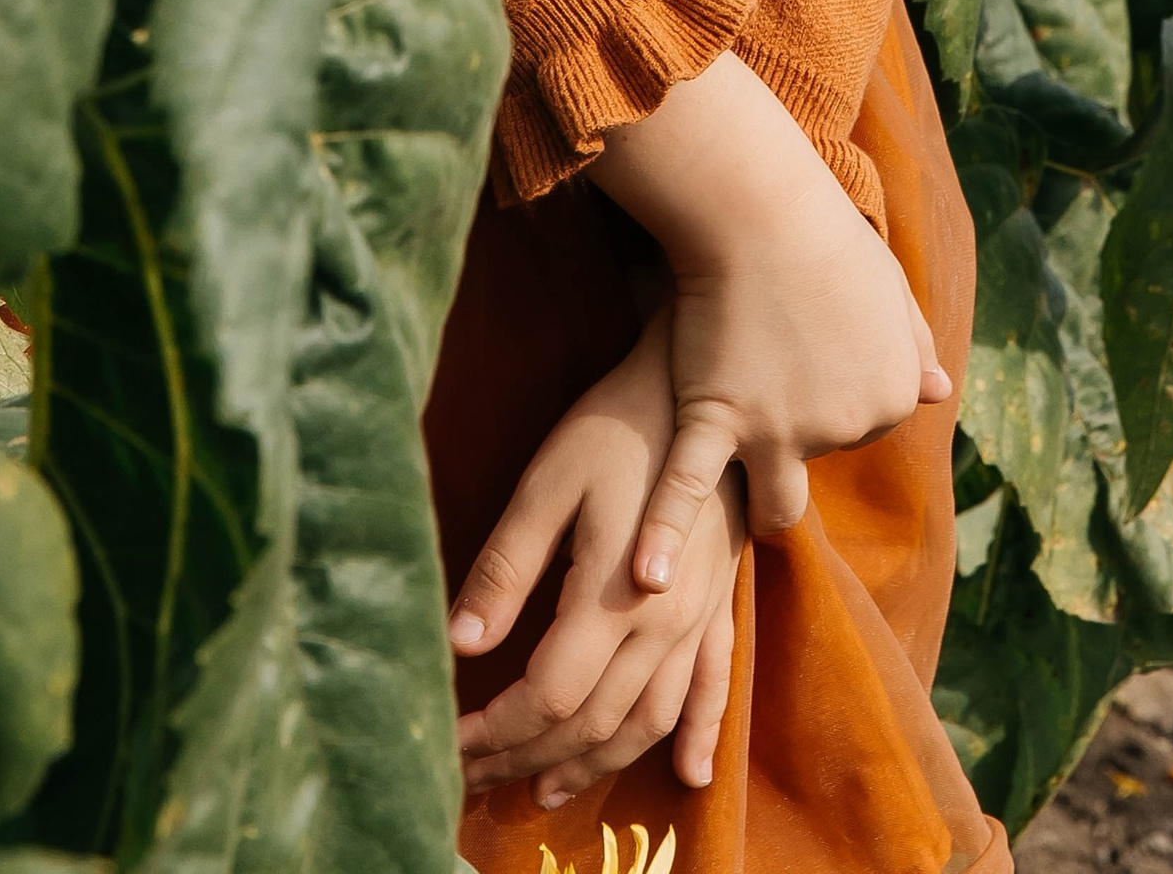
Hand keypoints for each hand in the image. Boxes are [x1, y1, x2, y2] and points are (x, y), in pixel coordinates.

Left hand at [450, 312, 743, 807]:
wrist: (701, 384)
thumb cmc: (615, 424)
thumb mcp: (548, 481)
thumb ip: (507, 565)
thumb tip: (458, 643)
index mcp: (613, 596)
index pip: (549, 697)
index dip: (496, 731)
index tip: (452, 745)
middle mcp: (664, 622)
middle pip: (593, 723)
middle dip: (528, 758)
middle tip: (476, 773)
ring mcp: (700, 617)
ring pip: (648, 720)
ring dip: (596, 765)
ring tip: (545, 788)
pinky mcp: (721, 601)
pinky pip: (711, 686)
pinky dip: (698, 735)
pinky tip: (687, 773)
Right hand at [594, 52, 952, 576]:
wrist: (761, 206)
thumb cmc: (825, 235)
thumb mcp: (890, 286)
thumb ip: (913, 342)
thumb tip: (938, 389)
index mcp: (892, 396)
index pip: (861, 425)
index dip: (828, 390)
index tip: (804, 349)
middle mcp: (846, 425)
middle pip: (818, 459)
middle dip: (797, 440)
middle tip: (769, 382)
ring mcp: (781, 430)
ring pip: (774, 503)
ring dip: (761, 503)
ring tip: (742, 498)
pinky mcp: (719, 418)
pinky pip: (690, 489)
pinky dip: (664, 535)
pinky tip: (645, 580)